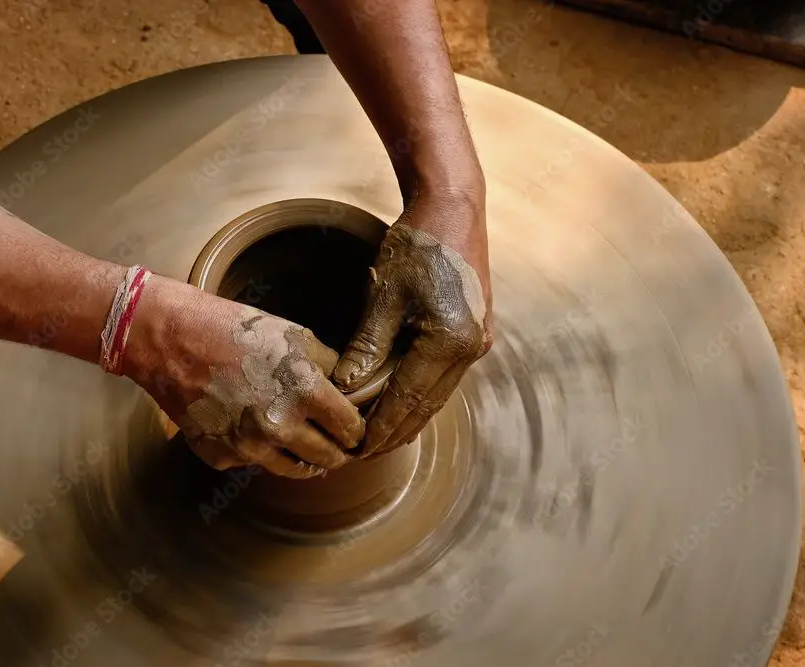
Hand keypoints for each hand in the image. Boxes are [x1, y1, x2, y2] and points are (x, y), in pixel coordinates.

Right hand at [125, 275, 365, 478]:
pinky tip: (251, 429)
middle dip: (337, 452)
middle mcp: (280, 426)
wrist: (171, 340)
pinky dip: (256, 452)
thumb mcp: (294, 335)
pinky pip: (250, 463)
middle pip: (327, 458)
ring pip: (292, 469)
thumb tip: (349, 391)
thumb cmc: (233, 330)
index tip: (355, 431)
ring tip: (304, 447)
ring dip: (302, 459)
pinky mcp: (221, 457)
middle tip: (339, 446)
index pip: (350, 429)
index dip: (356, 430)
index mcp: (305, 392)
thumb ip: (328, 367)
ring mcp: (248, 446)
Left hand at [333, 193, 492, 457]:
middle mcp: (472, 348)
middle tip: (362, 455)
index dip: (382, 428)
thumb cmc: (417, 245)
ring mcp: (478, 342)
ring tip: (377, 438)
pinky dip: (420, 394)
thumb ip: (366, 346)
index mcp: (450, 342)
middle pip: (427, 406)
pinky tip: (399, 405)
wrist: (454, 207)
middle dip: (395, 432)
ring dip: (408, 417)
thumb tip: (345, 388)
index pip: (408, 400)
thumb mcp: (383, 295)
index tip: (357, 449)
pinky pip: (444, 376)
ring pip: (437, 394)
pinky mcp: (476, 333)